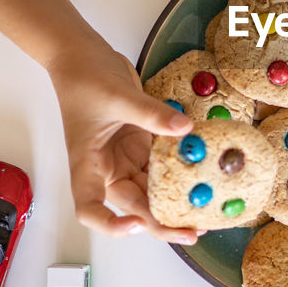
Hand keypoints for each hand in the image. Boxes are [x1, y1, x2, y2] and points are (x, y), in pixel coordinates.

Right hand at [47, 44, 197, 242]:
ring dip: (175, 202)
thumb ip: (151, 114)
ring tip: (204, 214)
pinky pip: (164, 165)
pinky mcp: (141, 145)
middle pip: (132, 207)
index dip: (111, 225)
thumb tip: (185, 129)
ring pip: (152, 190)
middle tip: (191, 231)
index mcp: (88, 165)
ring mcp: (126, 159)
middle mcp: (107, 169)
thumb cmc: (84, 78)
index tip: (137, 224)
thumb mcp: (118, 96)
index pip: (90, 209)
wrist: (83, 55)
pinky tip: (203, 177)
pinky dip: (181, 172)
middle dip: (161, 222)